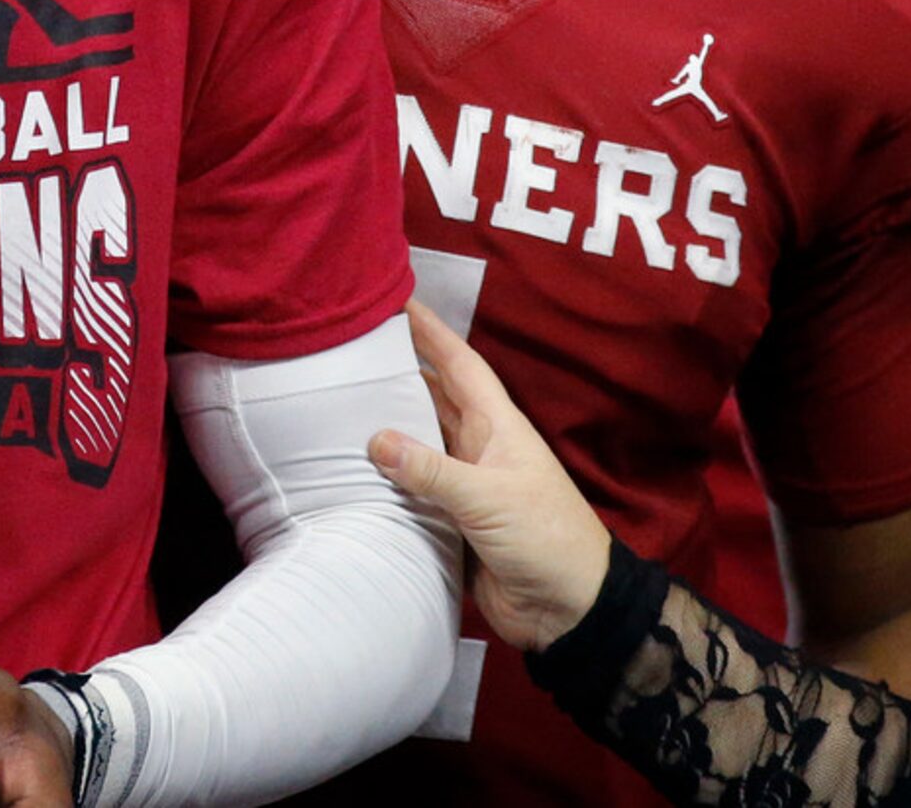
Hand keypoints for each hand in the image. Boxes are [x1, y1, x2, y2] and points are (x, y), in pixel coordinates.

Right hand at [369, 298, 612, 653]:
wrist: (570, 610)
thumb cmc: (546, 538)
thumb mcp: (489, 498)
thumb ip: (432, 470)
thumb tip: (376, 439)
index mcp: (496, 427)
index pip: (459, 364)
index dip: (431, 331)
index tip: (398, 300)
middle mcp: (478, 447)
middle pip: (432, 397)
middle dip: (399, 370)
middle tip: (353, 348)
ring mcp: (465, 484)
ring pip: (419, 441)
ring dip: (388, 423)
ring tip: (339, 400)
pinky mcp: (452, 521)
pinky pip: (413, 487)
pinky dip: (387, 476)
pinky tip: (353, 468)